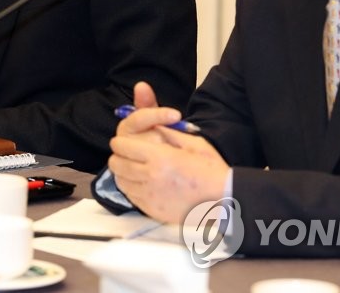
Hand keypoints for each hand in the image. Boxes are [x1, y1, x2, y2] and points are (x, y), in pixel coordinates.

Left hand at [108, 81, 229, 222]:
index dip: (122, 141)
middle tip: (129, 154)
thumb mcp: (193, 143)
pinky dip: (133, 189)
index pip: (122, 146)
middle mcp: (150, 177)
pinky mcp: (152, 211)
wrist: (223, 200)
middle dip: (119, 156)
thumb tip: (152, 127)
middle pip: (116, 164)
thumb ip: (169, 133)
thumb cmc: (211, 170)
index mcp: (159, 157)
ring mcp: (150, 196)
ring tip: (136, 169)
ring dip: (124, 173)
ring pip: (121, 182)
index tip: (126, 141)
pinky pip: (131, 197)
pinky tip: (144, 184)